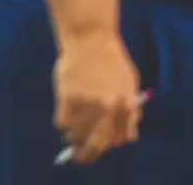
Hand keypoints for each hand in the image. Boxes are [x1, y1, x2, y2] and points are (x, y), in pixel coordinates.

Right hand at [53, 32, 141, 165]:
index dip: (111, 144)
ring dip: (73, 138)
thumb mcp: (130, 83)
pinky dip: (62, 122)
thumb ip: (130, 109)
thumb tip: (128, 135)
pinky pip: (62, 121)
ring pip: (77, 134)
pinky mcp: (68, 96)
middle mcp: (109, 108)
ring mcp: (88, 103)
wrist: (89, 37)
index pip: (121, 139)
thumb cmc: (111, 59)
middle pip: (98, 144)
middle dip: (88, 154)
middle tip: (80, 156)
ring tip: (69, 135)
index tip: (102, 145)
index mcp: (127, 105)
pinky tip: (63, 116)